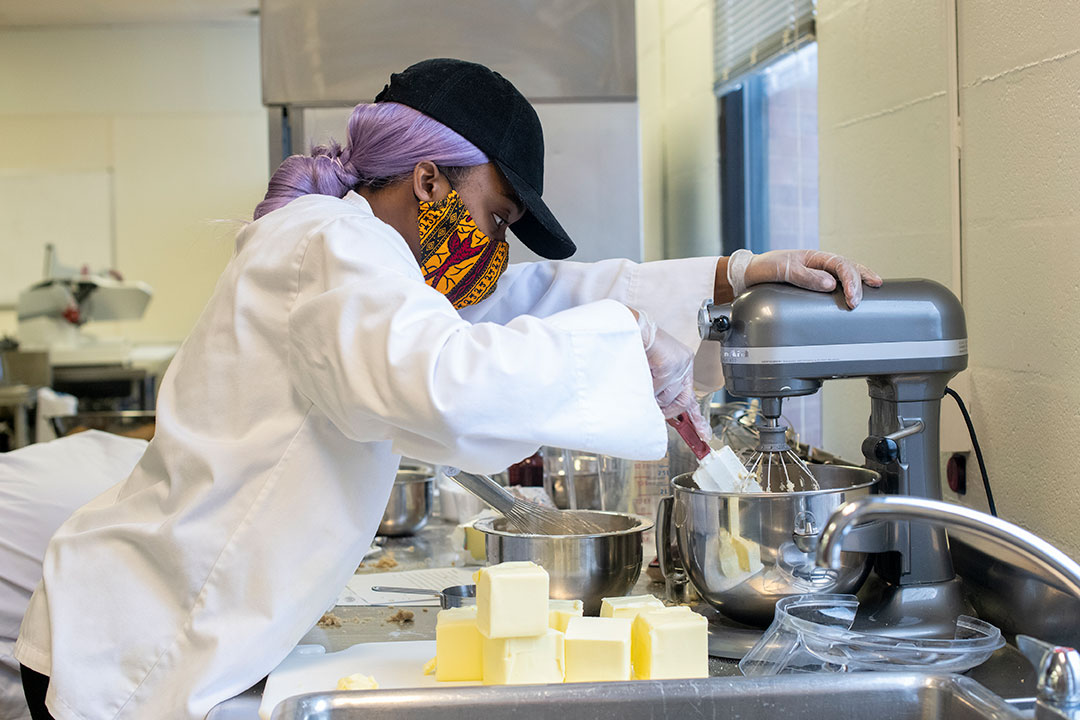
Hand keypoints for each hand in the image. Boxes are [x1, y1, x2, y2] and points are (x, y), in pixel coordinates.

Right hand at [633, 309, 710, 438]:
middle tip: (657, 412)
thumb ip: (659, 389)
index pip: (692, 396)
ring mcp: (679, 364)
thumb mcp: (653, 371)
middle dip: (670, 411)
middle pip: (684, 400)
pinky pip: (659, 387)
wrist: (630, 328)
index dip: (697, 418)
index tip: (703, 433)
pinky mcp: (670, 365)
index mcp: (683, 363)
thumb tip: (659, 409)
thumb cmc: (637, 347)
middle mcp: (685, 363)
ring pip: (670, 396)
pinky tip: (644, 377)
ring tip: (644, 384)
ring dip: (654, 396)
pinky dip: (649, 388)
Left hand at [730, 249, 882, 308]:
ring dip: (861, 281)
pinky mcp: (814, 285)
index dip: (850, 281)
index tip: (853, 298)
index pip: (841, 266)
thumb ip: (805, 276)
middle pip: (849, 269)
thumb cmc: (765, 267)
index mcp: (815, 257)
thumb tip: (830, 284)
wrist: (749, 273)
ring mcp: (818, 274)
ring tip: (876, 287)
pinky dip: (849, 287)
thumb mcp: (783, 270)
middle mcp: (820, 264)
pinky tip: (856, 294)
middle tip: (859, 302)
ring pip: (846, 274)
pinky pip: (836, 284)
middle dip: (859, 283)